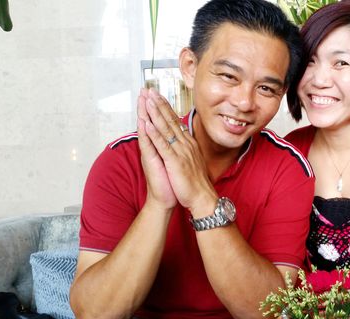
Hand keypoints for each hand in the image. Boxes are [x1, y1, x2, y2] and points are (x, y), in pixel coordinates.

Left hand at [142, 89, 217, 212]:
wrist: (202, 198)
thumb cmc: (196, 183)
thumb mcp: (193, 161)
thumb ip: (187, 150)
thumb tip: (184, 142)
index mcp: (188, 144)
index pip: (176, 121)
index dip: (166, 107)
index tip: (158, 96)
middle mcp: (185, 144)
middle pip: (170, 120)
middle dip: (159, 104)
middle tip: (150, 90)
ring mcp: (180, 152)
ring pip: (166, 129)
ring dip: (156, 113)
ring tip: (147, 100)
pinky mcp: (175, 162)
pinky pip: (163, 145)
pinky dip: (155, 134)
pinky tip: (148, 123)